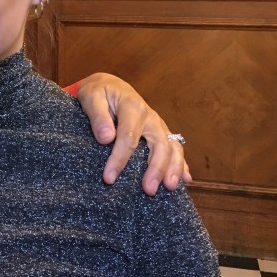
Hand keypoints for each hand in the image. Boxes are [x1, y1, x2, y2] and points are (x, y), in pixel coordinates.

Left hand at [76, 73, 190, 195]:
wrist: (110, 86)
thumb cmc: (98, 93)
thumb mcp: (91, 97)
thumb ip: (97, 116)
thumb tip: (106, 138)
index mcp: (133, 107)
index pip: (129, 137)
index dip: (120, 159)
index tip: (109, 178)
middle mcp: (150, 117)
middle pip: (159, 144)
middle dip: (155, 169)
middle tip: (148, 190)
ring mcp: (158, 125)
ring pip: (173, 147)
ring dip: (174, 168)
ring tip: (170, 187)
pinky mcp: (161, 132)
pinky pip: (176, 147)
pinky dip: (182, 163)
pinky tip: (186, 179)